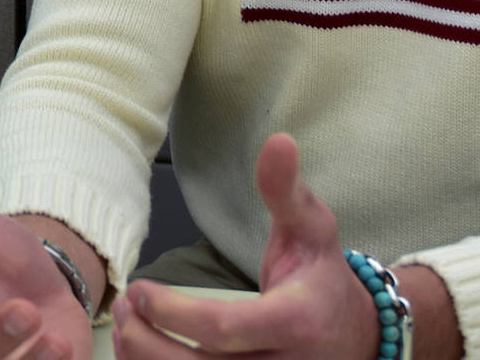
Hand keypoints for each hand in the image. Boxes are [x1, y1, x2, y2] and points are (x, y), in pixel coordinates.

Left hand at [110, 133, 376, 357]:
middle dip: (149, 341)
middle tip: (123, 307)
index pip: (224, 328)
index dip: (174, 312)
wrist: (356, 336)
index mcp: (295, 322)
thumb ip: (286, 190)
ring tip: (125, 326)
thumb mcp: (312, 228)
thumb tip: (279, 141)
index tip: (140, 290)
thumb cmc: (321, 278)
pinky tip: (143, 349)